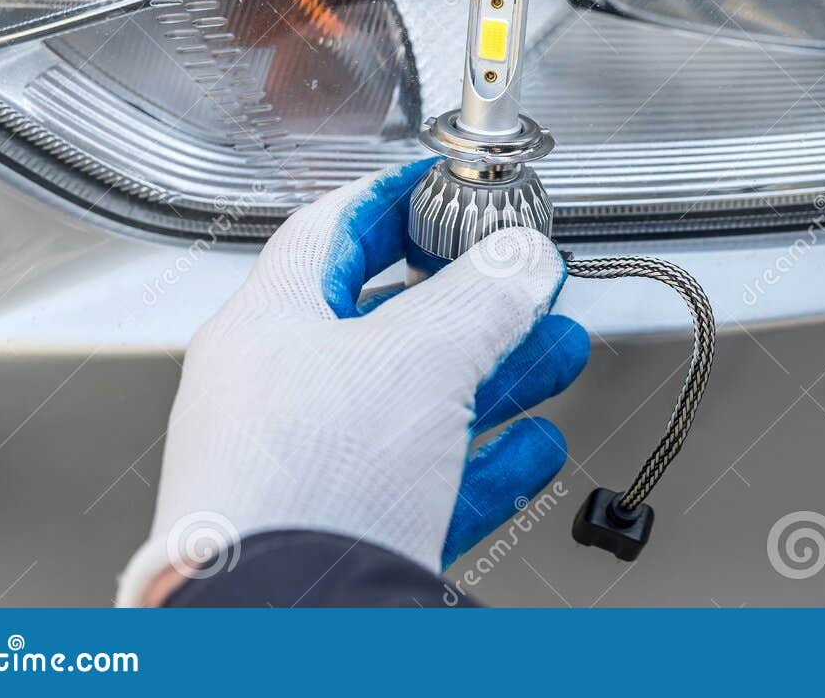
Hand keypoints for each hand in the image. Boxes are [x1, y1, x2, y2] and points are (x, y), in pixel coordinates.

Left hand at [116, 159, 588, 604]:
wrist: (284, 638)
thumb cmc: (307, 491)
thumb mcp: (417, 359)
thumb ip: (481, 297)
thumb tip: (521, 258)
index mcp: (266, 329)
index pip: (332, 230)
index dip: (398, 197)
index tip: (448, 186)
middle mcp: (276, 397)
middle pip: (386, 322)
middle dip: (472, 300)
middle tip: (525, 280)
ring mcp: (308, 472)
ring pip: (416, 404)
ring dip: (495, 376)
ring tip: (558, 353)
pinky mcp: (343, 538)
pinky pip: (427, 484)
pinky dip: (487, 462)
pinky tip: (532, 450)